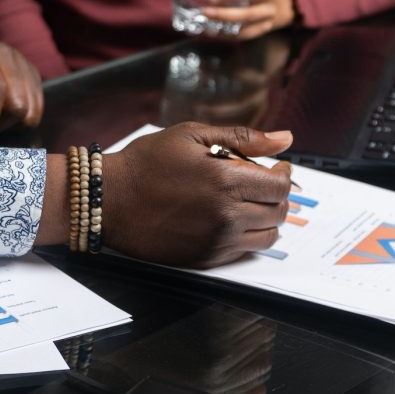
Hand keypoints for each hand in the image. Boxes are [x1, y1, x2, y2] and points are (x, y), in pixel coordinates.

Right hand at [101, 122, 293, 267]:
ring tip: (249, 203)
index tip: (277, 168)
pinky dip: (246, 236)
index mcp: (226, 180)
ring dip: (266, 219)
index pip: (280, 185)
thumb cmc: (147, 163)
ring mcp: (216, 240)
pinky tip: (230, 219)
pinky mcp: (205, 258)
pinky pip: (243, 251)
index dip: (285, 175)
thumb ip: (243, 137)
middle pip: (278, 212)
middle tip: (263, 185)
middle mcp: (226, 214)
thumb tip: (284, 139)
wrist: (110, 199)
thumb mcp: (192, 135)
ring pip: (266, 236)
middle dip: (278, 196)